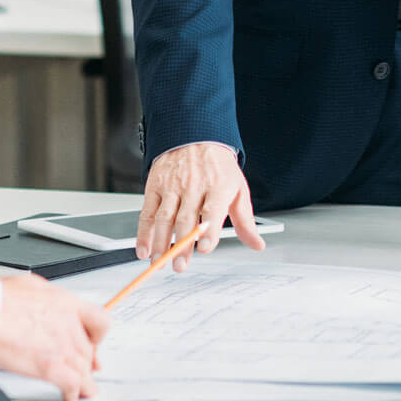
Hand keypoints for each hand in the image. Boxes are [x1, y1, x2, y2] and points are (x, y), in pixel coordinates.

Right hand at [0, 273, 111, 400]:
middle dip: (87, 362)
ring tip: (83, 389)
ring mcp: (61, 347)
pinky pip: (72, 384)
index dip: (98, 336)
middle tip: (85, 370)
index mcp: (65, 304)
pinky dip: (73, 392)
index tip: (94, 344)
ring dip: (84, 382)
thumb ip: (47, 298)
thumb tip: (44, 302)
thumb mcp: (31, 285)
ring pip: (83, 369)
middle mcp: (68, 325)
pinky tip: (69, 395)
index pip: (99, 321)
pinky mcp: (50, 366)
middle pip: (88, 349)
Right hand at [136, 142, 266, 269]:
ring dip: (160, 243)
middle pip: (186, 219)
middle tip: (180, 266)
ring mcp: (172, 186)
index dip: (208, 231)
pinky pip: (147, 212)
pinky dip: (143, 232)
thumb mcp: (238, 188)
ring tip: (160, 263)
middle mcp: (193, 185)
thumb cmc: (218, 167)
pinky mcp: (155, 186)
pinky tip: (144, 249)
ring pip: (164, 218)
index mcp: (217, 186)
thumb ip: (245, 220)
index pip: (212, 210)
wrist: (195, 134)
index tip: (205, 249)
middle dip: (182, 245)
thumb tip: (257, 244)